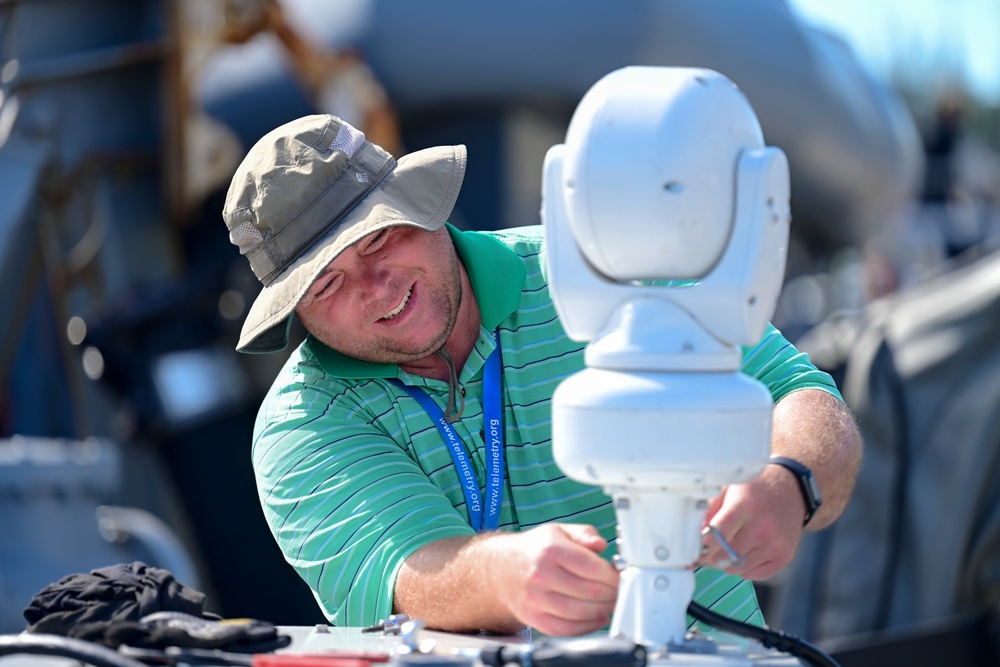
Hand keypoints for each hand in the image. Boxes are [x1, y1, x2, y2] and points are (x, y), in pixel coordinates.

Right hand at [490, 523, 619, 635]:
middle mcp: (541, 574)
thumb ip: (584, 534)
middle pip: (589, 591)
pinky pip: (566, 629)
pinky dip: (587, 626)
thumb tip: (601, 545)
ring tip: (610, 604)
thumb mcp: (558, 531)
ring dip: (602, 610)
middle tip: (619, 591)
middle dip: (611, 594)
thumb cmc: (535, 550)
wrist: (501, 569)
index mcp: (551, 550)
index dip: (612, 575)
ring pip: (580, 612)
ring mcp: (535, 599)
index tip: (620, 577)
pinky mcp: (533, 618)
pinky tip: (597, 618)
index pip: (591, 567)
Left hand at [696, 464, 804, 579]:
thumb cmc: (755, 491)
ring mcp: (775, 544)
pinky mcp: (784, 556)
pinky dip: (743, 568)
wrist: (792, 491)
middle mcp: (763, 527)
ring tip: (725, 548)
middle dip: (710, 556)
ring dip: (726, 563)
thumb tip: (694, 534)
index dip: (704, 546)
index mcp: (746, 506)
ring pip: (738, 568)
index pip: (720, 533)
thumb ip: (710, 511)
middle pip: (727, 555)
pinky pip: (754, 574)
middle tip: (704, 552)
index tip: (694, 550)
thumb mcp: (729, 490)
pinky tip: (742, 552)